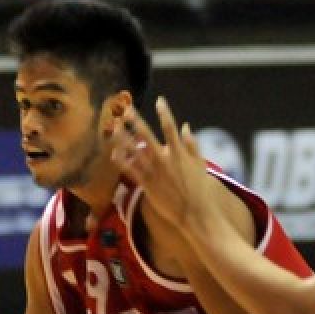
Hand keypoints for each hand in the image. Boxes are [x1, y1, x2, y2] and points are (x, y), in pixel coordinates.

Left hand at [110, 97, 211, 224]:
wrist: (195, 212)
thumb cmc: (200, 189)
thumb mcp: (200, 164)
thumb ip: (192, 144)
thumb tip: (185, 126)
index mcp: (178, 153)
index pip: (170, 127)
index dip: (165, 112)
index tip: (159, 100)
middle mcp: (164, 160)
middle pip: (146, 136)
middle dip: (135, 121)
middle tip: (126, 109)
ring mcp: (153, 172)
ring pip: (134, 151)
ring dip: (122, 137)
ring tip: (114, 126)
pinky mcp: (146, 185)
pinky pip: (131, 170)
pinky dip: (122, 161)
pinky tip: (113, 152)